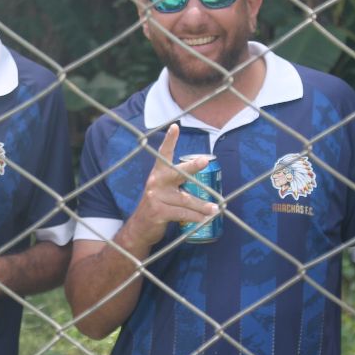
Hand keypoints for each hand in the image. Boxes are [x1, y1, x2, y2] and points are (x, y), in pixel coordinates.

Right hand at [117, 124, 218, 252]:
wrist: (139, 227)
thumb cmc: (158, 205)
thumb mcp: (164, 190)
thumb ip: (178, 183)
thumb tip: (206, 182)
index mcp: (158, 173)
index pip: (163, 154)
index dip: (169, 140)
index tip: (174, 127)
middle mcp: (156, 182)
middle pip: (176, 173)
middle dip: (191, 167)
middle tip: (204, 161)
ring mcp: (156, 197)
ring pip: (185, 200)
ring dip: (202, 205)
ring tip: (215, 208)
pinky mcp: (158, 212)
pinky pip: (182, 214)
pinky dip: (195, 217)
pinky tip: (204, 219)